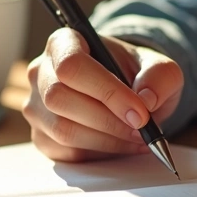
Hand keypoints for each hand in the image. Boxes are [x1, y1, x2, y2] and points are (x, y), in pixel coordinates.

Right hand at [24, 28, 183, 161]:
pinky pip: (65, 152)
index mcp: (64, 43)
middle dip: (107, 120)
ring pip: (62, 129)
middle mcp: (41, 72)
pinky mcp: (42, 136)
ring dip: (106, 140)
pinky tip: (121, 145)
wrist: (127, 93)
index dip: (106, 91)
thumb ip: (160, 77)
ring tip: (137, 139)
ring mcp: (36, 106)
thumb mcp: (158, 67)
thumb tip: (146, 100)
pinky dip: (98, 154)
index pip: (71, 65)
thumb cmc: (136, 74)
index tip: (140, 112)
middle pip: (60, 98)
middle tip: (142, 130)